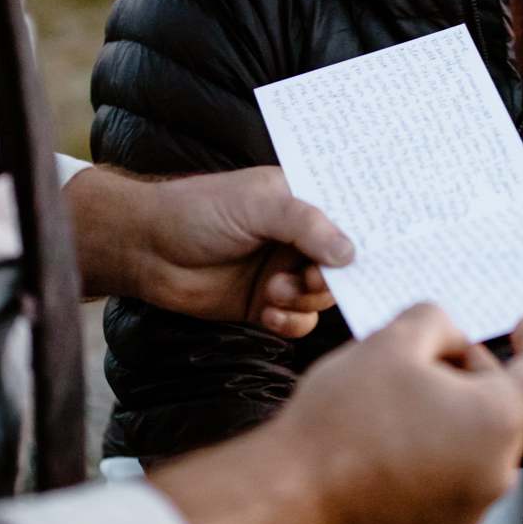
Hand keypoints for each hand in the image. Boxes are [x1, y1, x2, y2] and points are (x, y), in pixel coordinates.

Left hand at [70, 163, 350, 335]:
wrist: (144, 248)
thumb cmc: (198, 211)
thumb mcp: (259, 206)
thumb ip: (307, 225)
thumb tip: (351, 254)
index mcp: (303, 202)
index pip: (350, 218)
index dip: (367, 237)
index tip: (378, 255)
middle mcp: (298, 238)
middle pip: (343, 265)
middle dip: (330, 277)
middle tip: (310, 279)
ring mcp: (283, 271)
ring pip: (322, 296)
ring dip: (303, 299)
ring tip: (273, 291)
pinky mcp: (265, 304)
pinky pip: (298, 321)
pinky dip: (289, 321)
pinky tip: (267, 312)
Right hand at [274, 308, 522, 523]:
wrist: (291, 497)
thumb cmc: (341, 423)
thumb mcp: (392, 341)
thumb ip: (436, 322)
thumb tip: (448, 336)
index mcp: (498, 421)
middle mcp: (495, 471)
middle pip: (504, 408)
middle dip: (472, 374)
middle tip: (426, 354)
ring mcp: (468, 508)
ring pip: (475, 443)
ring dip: (449, 415)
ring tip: (393, 398)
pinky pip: (450, 478)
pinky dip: (432, 453)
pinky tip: (385, 439)